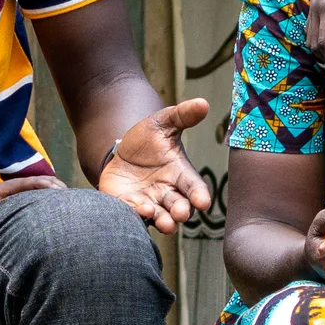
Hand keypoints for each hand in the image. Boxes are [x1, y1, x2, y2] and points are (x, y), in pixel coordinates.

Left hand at [0, 175, 66, 210]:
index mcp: (17, 185)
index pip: (34, 182)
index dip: (46, 184)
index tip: (57, 190)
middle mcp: (26, 185)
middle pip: (47, 181)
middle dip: (59, 186)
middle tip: (72, 197)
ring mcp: (31, 189)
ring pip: (50, 187)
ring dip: (61, 191)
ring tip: (74, 202)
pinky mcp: (33, 196)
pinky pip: (49, 195)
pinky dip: (58, 198)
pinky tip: (68, 208)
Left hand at [99, 99, 212, 233]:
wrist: (120, 150)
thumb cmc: (148, 139)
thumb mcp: (163, 123)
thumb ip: (182, 115)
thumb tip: (203, 103)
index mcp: (180, 174)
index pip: (194, 187)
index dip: (200, 195)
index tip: (204, 202)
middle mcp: (167, 192)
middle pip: (179, 206)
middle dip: (182, 211)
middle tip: (181, 213)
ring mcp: (149, 201)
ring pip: (160, 217)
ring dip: (163, 221)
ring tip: (165, 221)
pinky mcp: (128, 205)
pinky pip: (134, 214)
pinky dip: (137, 215)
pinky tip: (139, 210)